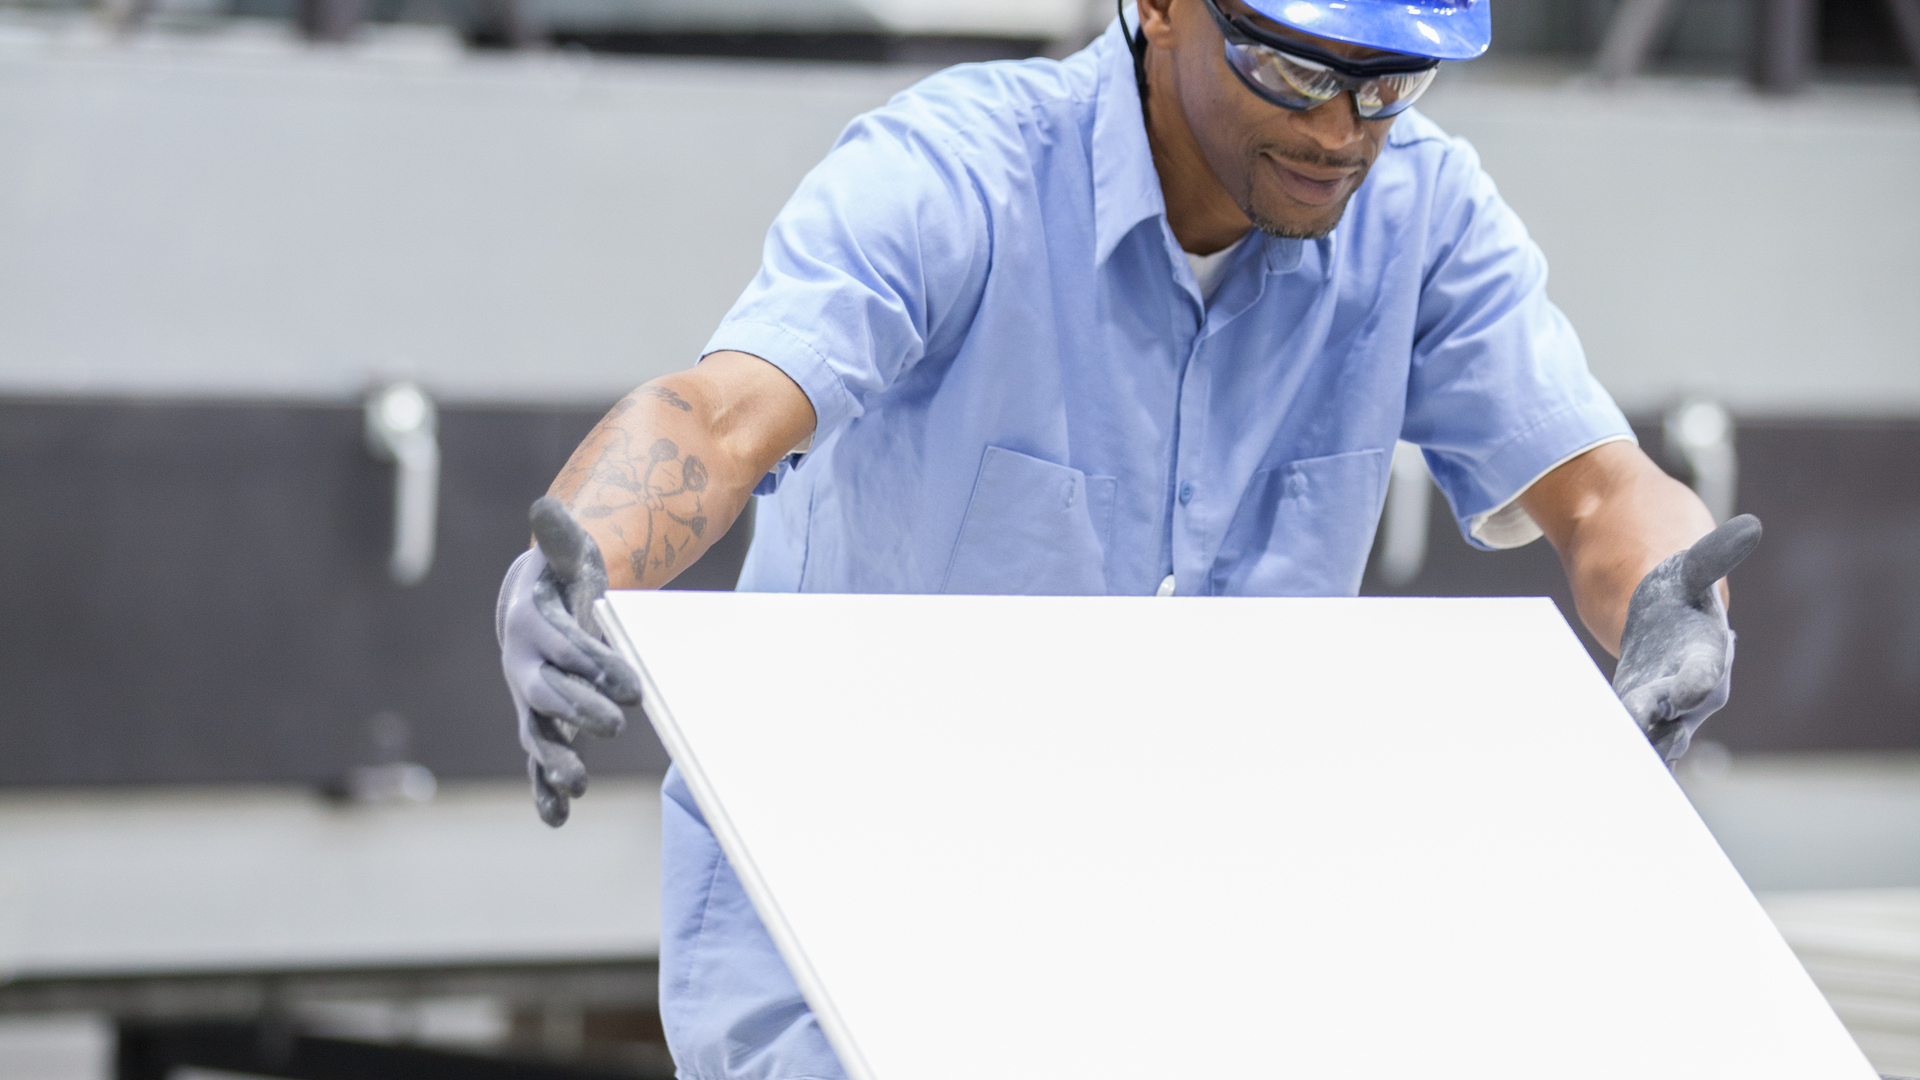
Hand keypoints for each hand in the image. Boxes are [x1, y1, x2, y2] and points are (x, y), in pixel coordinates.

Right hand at [498, 496, 641, 825]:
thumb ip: (562, 538)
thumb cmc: (566, 580)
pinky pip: (538, 760)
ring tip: (578, 787)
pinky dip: (543, 789)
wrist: (540, 607)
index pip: (565, 648)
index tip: (631, 682)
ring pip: (537, 734)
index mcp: (532, 627)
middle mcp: (524, 668)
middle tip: (618, 725)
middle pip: (548, 695)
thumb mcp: (571, 556)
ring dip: (554, 762)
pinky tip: (557, 818)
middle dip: (580, 711)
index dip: (594, 663)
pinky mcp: (541, 725)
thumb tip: (544, 503)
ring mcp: (530, 701)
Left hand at [1613, 514, 1761, 765]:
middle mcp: (1693, 691)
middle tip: (1636, 728)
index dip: (1697, 681)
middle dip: (1660, 723)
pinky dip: (1624, 749)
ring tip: (1619, 759)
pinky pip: (1634, 737)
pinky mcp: (1639, 714)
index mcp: (1707, 655)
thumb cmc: (1678, 590)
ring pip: (1656, 733)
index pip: (1705, 672)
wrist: (1667, 616)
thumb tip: (1750, 526)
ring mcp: (1667, 709)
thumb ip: (1712, 557)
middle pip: (1677, 713)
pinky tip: (1606, 767)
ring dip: (1639, 745)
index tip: (1690, 691)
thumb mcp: (1690, 570)